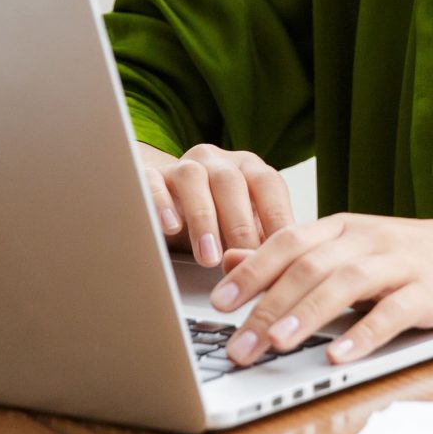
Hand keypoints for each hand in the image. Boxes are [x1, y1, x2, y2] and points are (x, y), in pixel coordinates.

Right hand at [136, 142, 294, 267]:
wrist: (169, 207)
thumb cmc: (216, 221)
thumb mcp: (241, 228)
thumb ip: (258, 242)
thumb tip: (274, 272)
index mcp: (247, 168)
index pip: (268, 184)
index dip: (277, 216)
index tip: (282, 252)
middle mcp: (216, 161)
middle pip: (231, 182)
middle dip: (239, 224)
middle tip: (241, 259)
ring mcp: (182, 165)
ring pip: (192, 178)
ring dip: (203, 218)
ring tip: (208, 256)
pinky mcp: (151, 176)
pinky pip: (153, 182)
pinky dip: (161, 203)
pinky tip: (170, 228)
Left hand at [206, 213, 432, 368]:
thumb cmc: (424, 257)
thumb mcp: (359, 247)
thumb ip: (301, 252)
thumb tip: (236, 258)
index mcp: (346, 227)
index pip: (288, 241)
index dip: (251, 270)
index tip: (218, 303)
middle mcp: (369, 239)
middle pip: (308, 265)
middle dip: (267, 305)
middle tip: (237, 344)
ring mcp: (402, 263)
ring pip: (344, 283)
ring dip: (306, 315)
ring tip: (276, 345)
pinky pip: (394, 311)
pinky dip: (364, 334)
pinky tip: (339, 355)